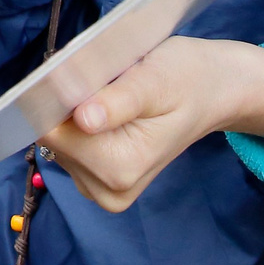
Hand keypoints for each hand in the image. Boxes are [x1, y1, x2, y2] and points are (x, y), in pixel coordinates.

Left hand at [42, 36, 263, 210]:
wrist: (211, 93)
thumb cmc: (185, 79)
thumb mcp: (154, 81)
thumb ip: (116, 102)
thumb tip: (83, 120)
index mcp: (120, 168)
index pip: (52, 133)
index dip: (55, 99)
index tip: (79, 75)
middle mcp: (107, 189)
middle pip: (53, 137)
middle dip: (67, 104)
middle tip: (104, 82)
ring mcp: (100, 189)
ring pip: (57, 139)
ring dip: (73, 111)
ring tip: (112, 95)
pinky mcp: (96, 180)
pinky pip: (67, 144)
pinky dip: (78, 122)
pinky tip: (106, 109)